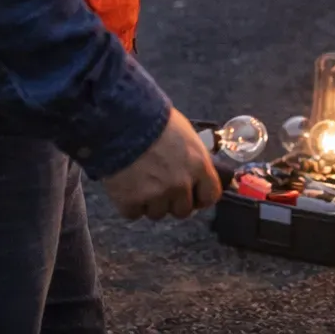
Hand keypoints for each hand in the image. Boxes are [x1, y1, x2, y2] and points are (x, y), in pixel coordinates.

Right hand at [101, 108, 221, 220]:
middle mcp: (180, 184)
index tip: (194, 196)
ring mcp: (156, 195)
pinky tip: (127, 187)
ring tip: (141, 183)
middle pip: (183, 211)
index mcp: (198, 165)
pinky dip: (129, 204)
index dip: (201, 197)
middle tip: (162, 188)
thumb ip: (193, 158)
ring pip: (157, 214)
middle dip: (173, 202)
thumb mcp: (186, 134)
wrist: (123, 121)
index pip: (210, 196)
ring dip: (151, 203)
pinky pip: (133, 213)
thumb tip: (195, 170)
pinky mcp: (130, 201)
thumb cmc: (155, 120)